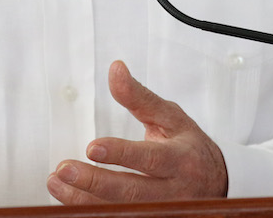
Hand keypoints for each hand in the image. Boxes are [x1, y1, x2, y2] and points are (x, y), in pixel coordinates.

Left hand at [47, 60, 227, 203]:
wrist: (217, 181)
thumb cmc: (187, 145)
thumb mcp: (170, 116)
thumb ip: (139, 96)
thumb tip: (115, 69)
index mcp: (180, 159)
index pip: (149, 159)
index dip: (120, 155)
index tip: (91, 147)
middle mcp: (174, 192)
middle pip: (132, 193)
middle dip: (94, 183)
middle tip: (63, 170)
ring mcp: (164, 212)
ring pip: (122, 211)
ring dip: (84, 201)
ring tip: (56, 184)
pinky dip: (92, 212)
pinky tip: (69, 200)